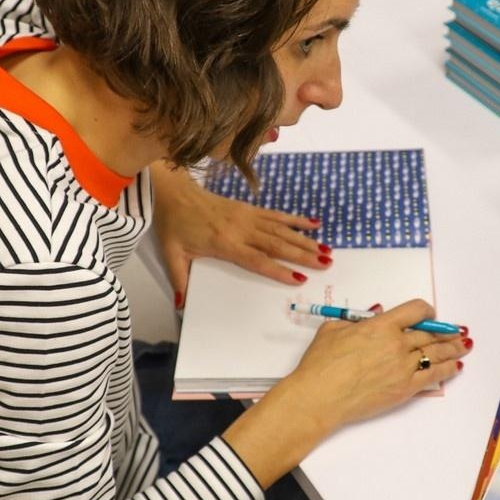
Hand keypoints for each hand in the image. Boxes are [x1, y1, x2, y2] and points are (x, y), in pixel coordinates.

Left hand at [150, 164, 324, 306]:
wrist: (175, 193)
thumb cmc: (174, 225)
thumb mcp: (172, 255)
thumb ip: (180, 280)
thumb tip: (182, 305)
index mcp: (224, 243)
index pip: (257, 260)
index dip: (278, 269)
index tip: (299, 278)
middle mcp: (241, 229)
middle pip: (277, 244)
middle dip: (303, 255)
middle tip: (325, 264)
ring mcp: (247, 217)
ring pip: (282, 230)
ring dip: (305, 240)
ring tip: (326, 250)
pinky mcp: (249, 208)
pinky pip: (276, 215)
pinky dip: (296, 219)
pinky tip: (314, 223)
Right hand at [223, 300, 470, 486]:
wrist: (319, 397)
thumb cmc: (320, 364)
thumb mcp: (332, 330)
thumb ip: (354, 323)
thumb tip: (368, 322)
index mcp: (381, 326)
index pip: (415, 311)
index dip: (426, 311)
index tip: (429, 314)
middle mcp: (397, 344)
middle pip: (430, 333)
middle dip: (445, 331)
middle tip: (456, 332)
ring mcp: (403, 368)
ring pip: (435, 353)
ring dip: (453, 348)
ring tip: (464, 345)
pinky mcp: (404, 389)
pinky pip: (433, 376)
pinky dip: (447, 370)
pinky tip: (455, 366)